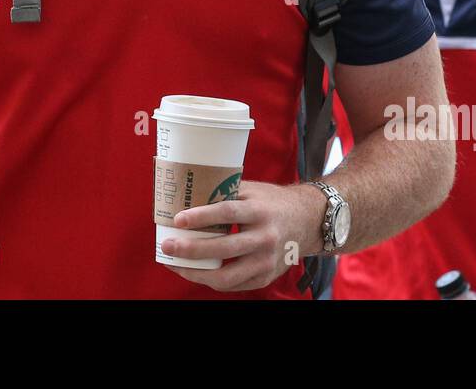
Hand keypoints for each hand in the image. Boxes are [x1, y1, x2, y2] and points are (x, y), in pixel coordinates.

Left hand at [160, 180, 324, 291]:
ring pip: (227, 277)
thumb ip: (225, 193)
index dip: (201, 217)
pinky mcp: (265, 277)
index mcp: (260, 211)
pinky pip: (234, 285)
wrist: (307, 221)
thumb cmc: (271, 203)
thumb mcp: (252, 190)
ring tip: (176, 265)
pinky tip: (196, 272)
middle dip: (191, 250)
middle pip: (224, 249)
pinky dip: (212, 281)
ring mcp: (266, 262)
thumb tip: (188, 195)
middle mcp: (265, 238)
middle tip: (168, 246)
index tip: (178, 219)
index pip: (228, 213)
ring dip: (197, 273)